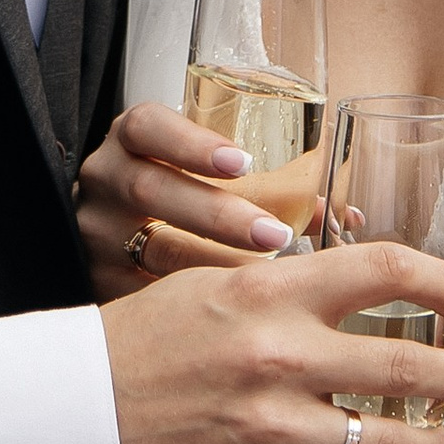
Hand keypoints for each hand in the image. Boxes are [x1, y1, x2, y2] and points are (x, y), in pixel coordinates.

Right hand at [78, 103, 311, 297]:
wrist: (112, 240)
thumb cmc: (178, 197)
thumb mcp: (204, 175)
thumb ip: (268, 188)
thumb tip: (346, 218)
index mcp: (132, 142)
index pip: (148, 126)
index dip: (192, 142)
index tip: (241, 162)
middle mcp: (106, 180)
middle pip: (150, 188)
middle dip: (216, 213)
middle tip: (274, 233)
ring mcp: (97, 233)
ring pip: (149, 247)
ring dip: (212, 262)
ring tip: (261, 280)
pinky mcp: (98, 280)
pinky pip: (143, 294)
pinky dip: (187, 304)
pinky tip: (225, 317)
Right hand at [103, 240, 443, 443]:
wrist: (71, 420)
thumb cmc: (133, 349)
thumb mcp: (208, 287)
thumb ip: (282, 289)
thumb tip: (354, 292)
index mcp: (266, 291)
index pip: (386, 270)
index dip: (441, 282)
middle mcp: (280, 357)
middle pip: (410, 363)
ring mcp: (274, 429)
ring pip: (392, 441)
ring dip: (431, 442)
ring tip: (441, 440)